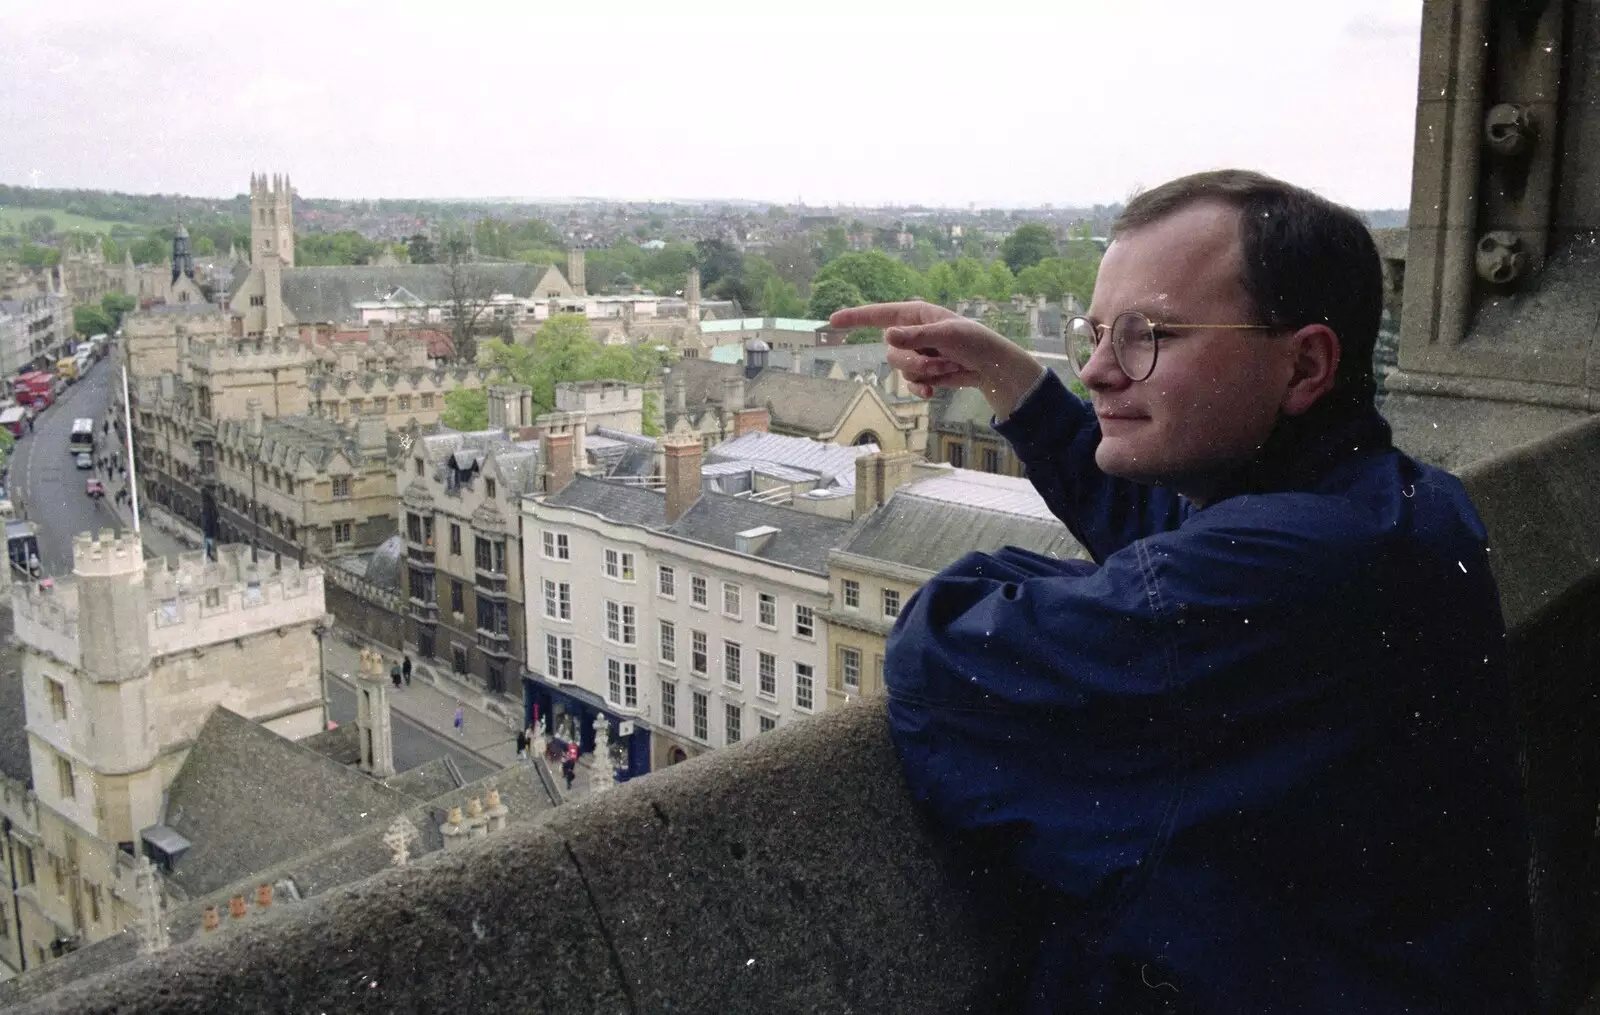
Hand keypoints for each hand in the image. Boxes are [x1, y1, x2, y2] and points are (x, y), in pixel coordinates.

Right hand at [829, 302, 1046, 419]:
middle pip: (891, 352)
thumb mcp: (947, 334)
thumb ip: (916, 336)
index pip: (878, 314)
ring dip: (923, 373)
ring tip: (946, 368)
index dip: (854, 317)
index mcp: (915, 314)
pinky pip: (909, 383)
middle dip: (912, 361)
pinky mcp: (923, 372)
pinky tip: (931, 391)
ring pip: (901, 369)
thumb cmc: (974, 341)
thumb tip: (888, 335)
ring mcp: (916, 353)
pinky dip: (920, 387)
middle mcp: (911, 332)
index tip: (832, 320)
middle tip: (937, 361)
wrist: (992, 367)